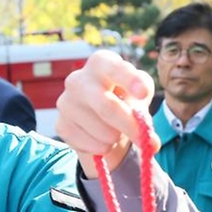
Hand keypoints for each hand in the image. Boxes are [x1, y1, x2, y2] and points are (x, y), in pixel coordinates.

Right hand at [55, 50, 158, 176]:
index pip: (114, 68)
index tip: (143, 93)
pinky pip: (89, 145)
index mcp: (100, 63)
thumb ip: (145, 112)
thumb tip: (150, 142)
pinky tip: (103, 141)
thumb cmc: (124, 97)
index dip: (130, 80)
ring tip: (117, 132)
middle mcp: (78, 79)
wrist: (100, 116)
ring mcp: (66, 103)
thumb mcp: (140, 94)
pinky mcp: (61, 126)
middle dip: (129, 126)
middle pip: (107, 107)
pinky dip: (103, 149)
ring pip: (102, 131)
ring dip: (116, 138)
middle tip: (146, 140)